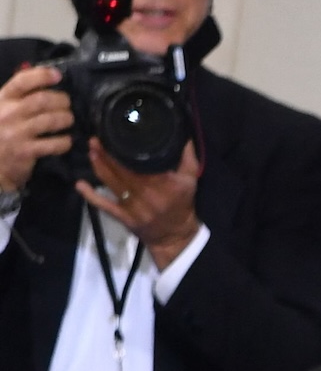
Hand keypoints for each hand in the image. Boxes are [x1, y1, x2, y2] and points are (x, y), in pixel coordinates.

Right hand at [0, 65, 72, 194]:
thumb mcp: (4, 108)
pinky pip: (55, 143)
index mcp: (2, 99)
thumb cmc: (1, 131)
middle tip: (67, 105)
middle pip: (43, 100)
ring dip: (66, 119)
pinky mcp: (26, 151)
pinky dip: (65, 141)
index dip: (42, 75)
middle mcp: (7, 113)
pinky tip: (66, 140)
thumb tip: (46, 74)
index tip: (58, 76)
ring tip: (68, 120)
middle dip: (62, 100)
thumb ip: (21, 94)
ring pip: (51, 120)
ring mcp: (16, 133)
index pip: (22, 81)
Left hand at [76, 138, 202, 268]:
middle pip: (121, 170)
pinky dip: (90, 195)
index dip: (124, 148)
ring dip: (99, 166)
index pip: (140, 162)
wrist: (175, 235)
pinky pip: (104, 204)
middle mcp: (146, 193)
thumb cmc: (181, 205)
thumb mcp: (190, 181)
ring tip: (91, 151)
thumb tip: (184, 136)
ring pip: (111, 182)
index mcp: (163, 183)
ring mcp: (132, 206)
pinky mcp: (122, 216)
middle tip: (95, 140)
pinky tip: (80, 184)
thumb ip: (188, 158)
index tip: (114, 135)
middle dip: (106, 154)